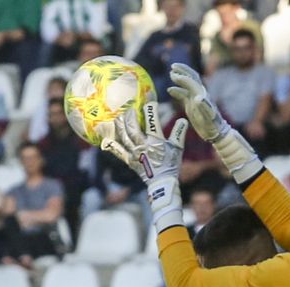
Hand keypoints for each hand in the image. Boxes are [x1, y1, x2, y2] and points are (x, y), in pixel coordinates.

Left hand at [101, 107, 188, 230]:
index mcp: (155, 141)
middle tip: (131, 108)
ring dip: (120, 124)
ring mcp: (134, 153)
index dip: (150, 107)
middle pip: (133, 126)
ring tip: (119, 116)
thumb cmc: (170, 165)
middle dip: (131, 115)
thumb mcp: (177, 149)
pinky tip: (105, 135)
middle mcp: (142, 146)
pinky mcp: (128, 160)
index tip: (150, 99)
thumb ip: (179, 133)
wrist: (161, 184)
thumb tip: (183, 120)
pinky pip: (117, 150)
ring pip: (123, 135)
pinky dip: (110, 142)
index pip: (152, 120)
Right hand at [168, 62, 227, 142]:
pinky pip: (184, 94)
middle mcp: (199, 94)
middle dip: (183, 70)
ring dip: (179, 78)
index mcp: (202, 95)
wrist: (216, 131)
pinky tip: (170, 90)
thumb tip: (198, 98)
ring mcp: (195, 99)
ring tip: (170, 74)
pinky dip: (177, 90)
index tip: (173, 74)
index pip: (192, 82)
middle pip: (192, 78)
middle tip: (173, 66)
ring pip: (187, 85)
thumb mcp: (208, 117)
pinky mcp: (192, 104)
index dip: (183, 77)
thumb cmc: (212, 125)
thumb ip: (204, 107)